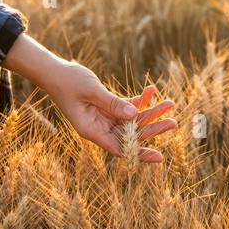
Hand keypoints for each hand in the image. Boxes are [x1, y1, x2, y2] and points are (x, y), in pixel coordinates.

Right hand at [47, 62, 177, 162]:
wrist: (55, 71)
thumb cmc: (68, 82)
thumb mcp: (91, 91)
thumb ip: (112, 103)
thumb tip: (134, 115)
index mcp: (92, 130)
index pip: (120, 149)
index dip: (140, 154)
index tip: (159, 157)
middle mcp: (100, 127)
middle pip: (131, 134)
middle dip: (152, 128)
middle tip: (173, 123)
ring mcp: (104, 117)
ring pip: (133, 119)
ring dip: (151, 111)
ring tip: (170, 103)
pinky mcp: (107, 106)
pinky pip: (127, 106)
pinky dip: (140, 99)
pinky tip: (152, 90)